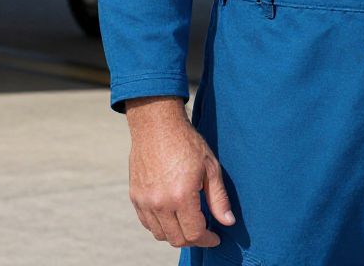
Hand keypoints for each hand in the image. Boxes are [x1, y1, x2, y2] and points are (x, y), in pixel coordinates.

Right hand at [125, 96, 235, 247]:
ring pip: (161, 234)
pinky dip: (160, 226)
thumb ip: (218, 198)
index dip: (208, 239)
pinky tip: (172, 215)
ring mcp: (145, 202)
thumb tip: (228, 222)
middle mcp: (160, 203)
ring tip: (188, 223)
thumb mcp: (210, 166)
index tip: (215, 237)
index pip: (194, 233)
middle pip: (177, 239)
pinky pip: (147, 223)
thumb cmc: (187, 142)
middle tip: (204, 231)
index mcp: (181, 196)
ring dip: (176, 234)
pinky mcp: (135, 197)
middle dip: (193, 239)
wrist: (157, 125)